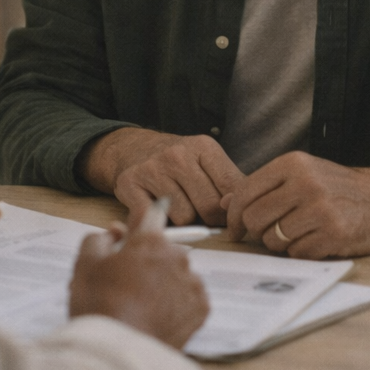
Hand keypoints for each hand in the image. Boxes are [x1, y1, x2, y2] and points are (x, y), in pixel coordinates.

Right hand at [68, 207, 208, 349]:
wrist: (118, 352)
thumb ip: (99, 238)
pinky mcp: (201, 310)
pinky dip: (176, 305)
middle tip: (125, 284)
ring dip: (163, 283)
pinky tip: (157, 317)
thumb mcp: (85, 264)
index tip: (129, 239)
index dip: (137, 227)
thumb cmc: (99, 306)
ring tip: (140, 306)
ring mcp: (192, 284)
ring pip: (177, 275)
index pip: (149, 216)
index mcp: (151, 240)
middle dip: (147, 260)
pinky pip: (189, 299)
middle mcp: (178, 256)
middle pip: (162, 250)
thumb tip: (114, 232)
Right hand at [80, 128, 243, 226]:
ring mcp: (152, 169)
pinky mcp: (130, 184)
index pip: (232, 187)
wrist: (134, 149)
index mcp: (203, 147)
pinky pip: (155, 220)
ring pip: (184, 217)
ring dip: (183, 220)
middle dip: (209, 218)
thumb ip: (230, 184)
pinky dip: (159, 222)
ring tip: (176, 205)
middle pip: (209, 206)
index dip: (233, 209)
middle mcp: (177, 155)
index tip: (229, 216)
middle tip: (200, 212)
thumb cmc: (179, 163)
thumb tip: (239, 210)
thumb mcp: (208, 162)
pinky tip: (158, 209)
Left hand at [222, 152, 369, 259]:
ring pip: (273, 239)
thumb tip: (224, 203)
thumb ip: (263, 187)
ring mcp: (320, 209)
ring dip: (281, 243)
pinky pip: (296, 253)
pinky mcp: (333, 234)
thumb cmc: (337, 188)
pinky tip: (316, 240)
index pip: (244, 192)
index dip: (234, 215)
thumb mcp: (301, 174)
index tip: (235, 229)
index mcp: (292, 164)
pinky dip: (302, 252)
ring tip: (300, 232)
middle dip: (259, 231)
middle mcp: (305, 183)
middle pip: (254, 219)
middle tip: (273, 232)